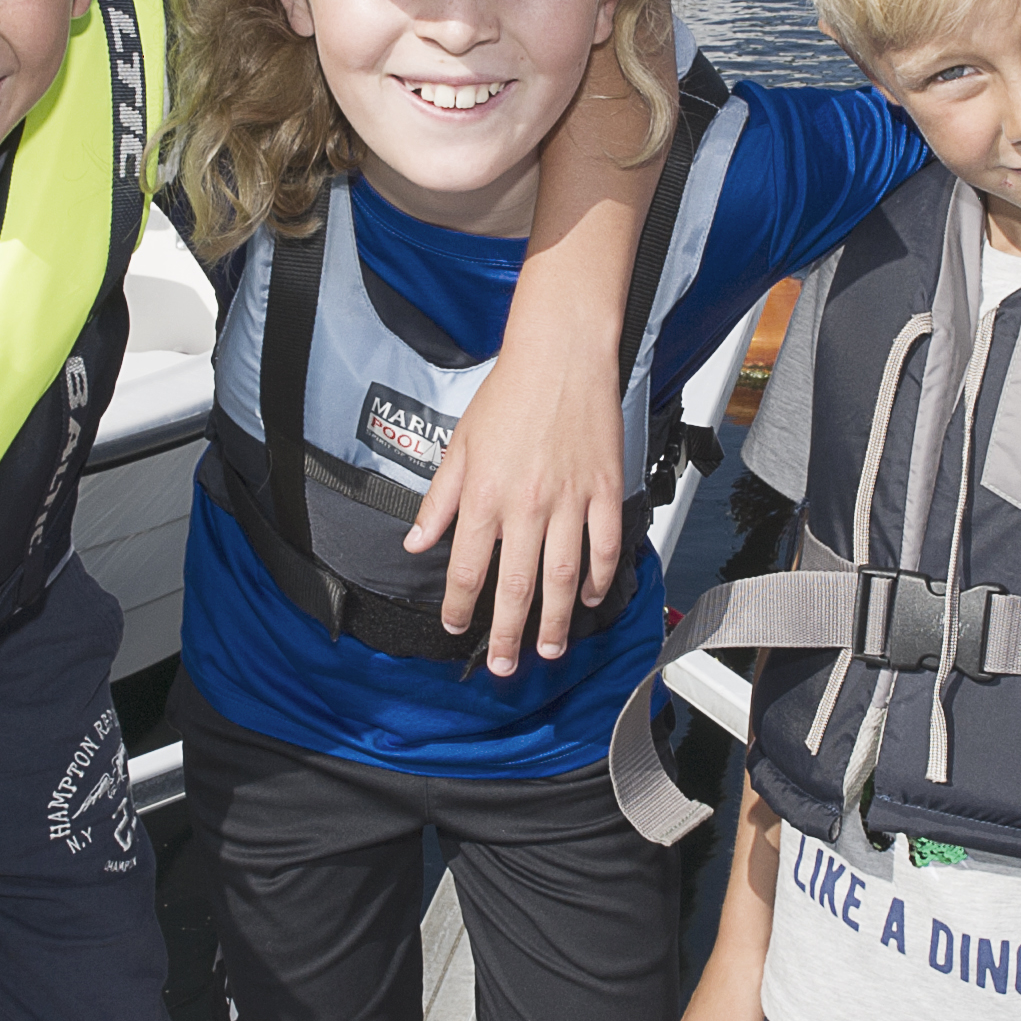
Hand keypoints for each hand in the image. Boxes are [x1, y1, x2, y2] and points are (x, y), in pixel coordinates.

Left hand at [406, 328, 628, 676]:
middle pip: (517, 587)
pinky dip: (598, 579)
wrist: (561, 354)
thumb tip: (416, 542)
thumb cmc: (508, 394)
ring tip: (549, 649)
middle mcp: (525, 505)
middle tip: (507, 666)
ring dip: (555, 622)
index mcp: (483, 495)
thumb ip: (439, 500)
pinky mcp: (604, 490)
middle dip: (509, 635)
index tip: (457, 628)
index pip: (466, 569)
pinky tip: (588, 598)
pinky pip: (604, 546)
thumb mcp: (458, 445)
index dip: (460, 607)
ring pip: (562, 578)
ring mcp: (569, 500)